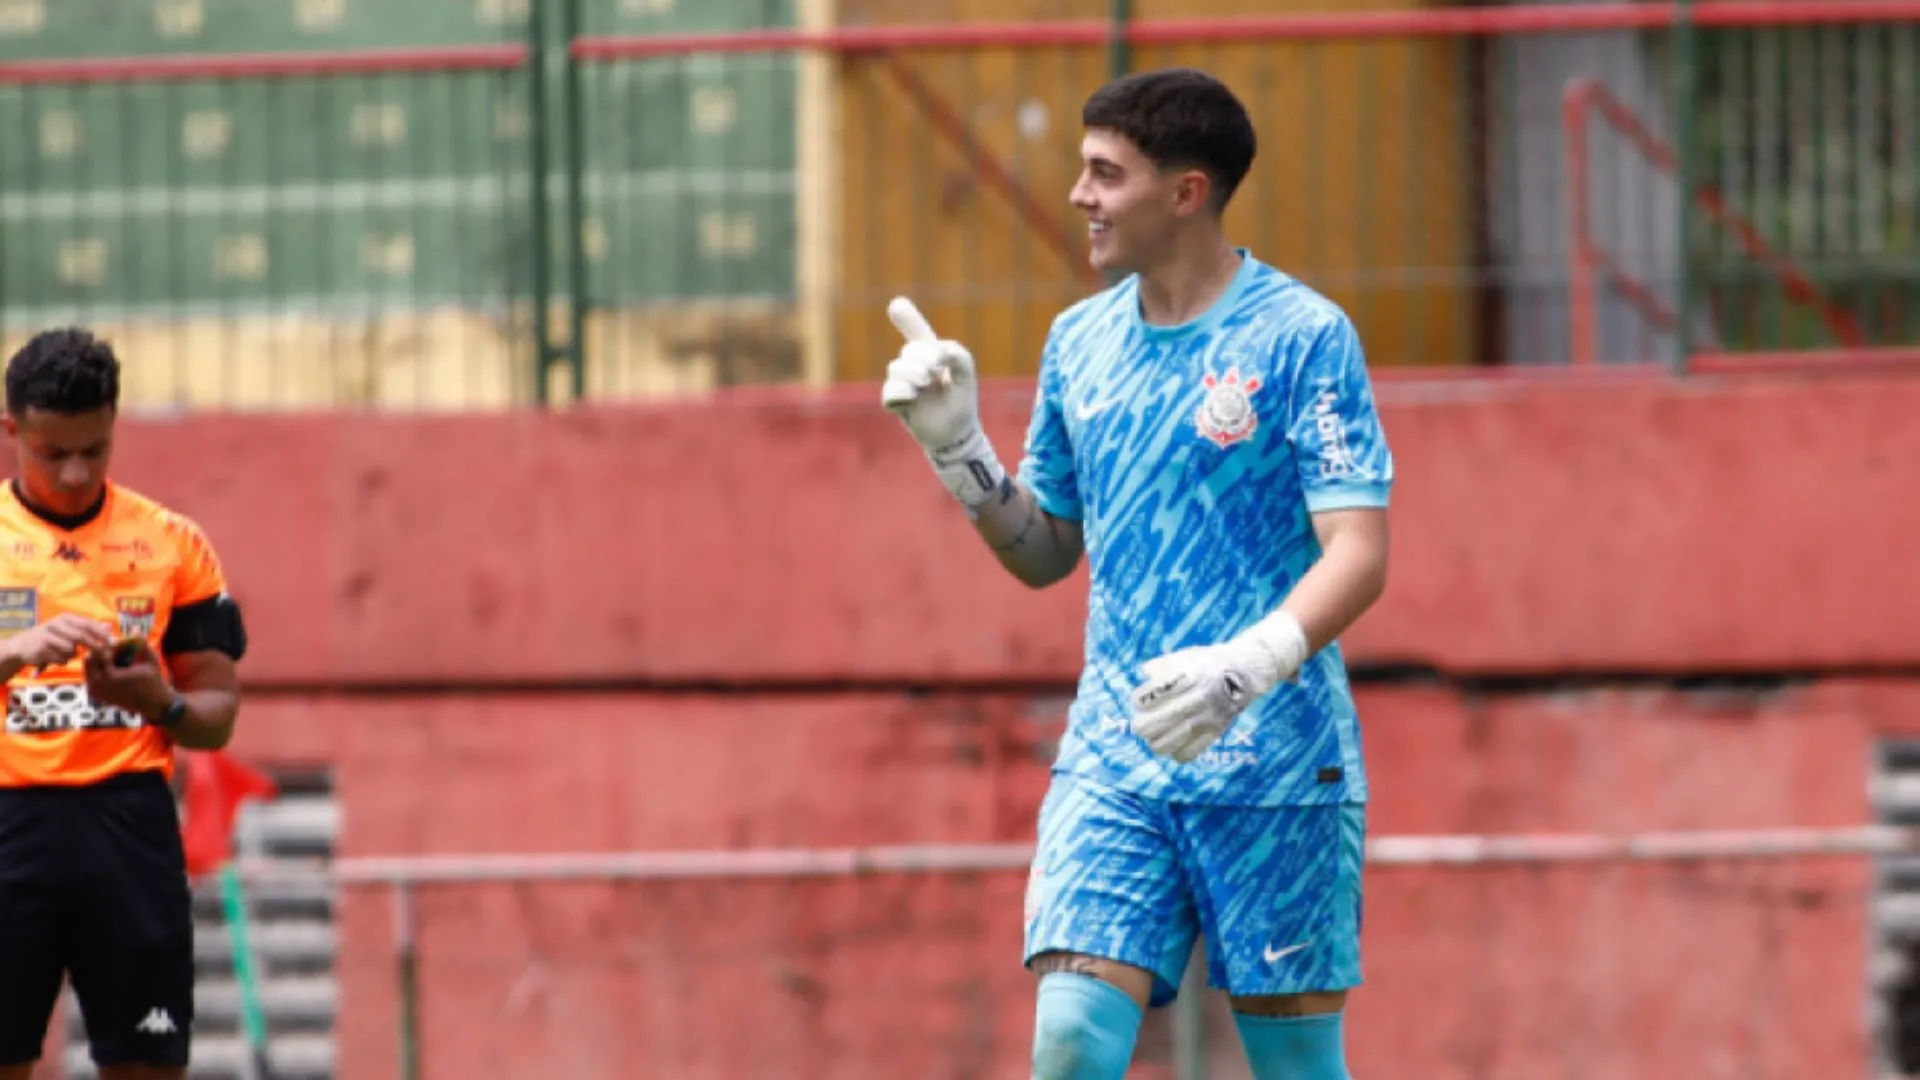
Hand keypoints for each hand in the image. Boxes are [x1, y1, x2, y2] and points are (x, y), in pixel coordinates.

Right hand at [2, 613, 116, 669]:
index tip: (114, 643)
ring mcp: (47, 636)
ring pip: (71, 650)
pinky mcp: (40, 648)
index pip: (88, 625)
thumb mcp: (68, 629)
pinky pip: (60, 659)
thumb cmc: (50, 637)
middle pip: (82, 636)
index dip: (102, 634)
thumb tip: (109, 627)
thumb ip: (88, 628)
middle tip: (105, 656)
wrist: (21, 645)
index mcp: (65, 618)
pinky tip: (54, 657)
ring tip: (64, 653)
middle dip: (95, 647)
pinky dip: (62, 661)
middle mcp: (56, 624)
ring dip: (72, 656)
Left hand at [83, 638, 172, 720]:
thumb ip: (142, 645)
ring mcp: (94, 691)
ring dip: (98, 660)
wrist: (152, 704)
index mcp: (110, 676)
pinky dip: (98, 669)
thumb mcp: (151, 660)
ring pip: (88, 668)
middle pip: (89, 659)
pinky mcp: (94, 695)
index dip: (107, 644)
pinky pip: (90, 676)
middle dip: (100, 651)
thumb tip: (135, 629)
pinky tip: (112, 666)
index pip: (99, 652)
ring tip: (113, 656)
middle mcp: (98, 684)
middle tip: (112, 646)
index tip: (115, 639)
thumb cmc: (153, 681)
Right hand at [880, 296, 1003, 513]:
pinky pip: (890, 391)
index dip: (907, 319)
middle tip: (935, 372)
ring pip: (896, 368)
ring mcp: (904, 385)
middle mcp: (915, 368)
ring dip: (911, 372)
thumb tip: (938, 349)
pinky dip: (900, 391)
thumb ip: (958, 355)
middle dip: (922, 357)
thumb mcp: (967, 376)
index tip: (895, 305)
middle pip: (908, 351)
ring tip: (924, 384)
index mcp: (932, 357)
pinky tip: (912, 397)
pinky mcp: (897, 403)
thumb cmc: (962, 404)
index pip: (918, 335)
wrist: (957, 436)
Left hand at [1128, 613, 1309, 762]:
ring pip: (1164, 745)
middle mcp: (1196, 699)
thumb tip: (1143, 675)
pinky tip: (1176, 740)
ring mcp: (1206, 719)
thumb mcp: (1185, 656)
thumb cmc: (1210, 662)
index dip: (1138, 699)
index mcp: (1186, 677)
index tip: (1142, 699)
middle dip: (1140, 725)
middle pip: (1149, 725)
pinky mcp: (1215, 733)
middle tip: (1142, 721)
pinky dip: (1175, 751)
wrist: (1247, 672)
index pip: (1146, 697)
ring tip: (1157, 733)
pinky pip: (1185, 754)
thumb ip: (1161, 665)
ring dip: (1155, 740)